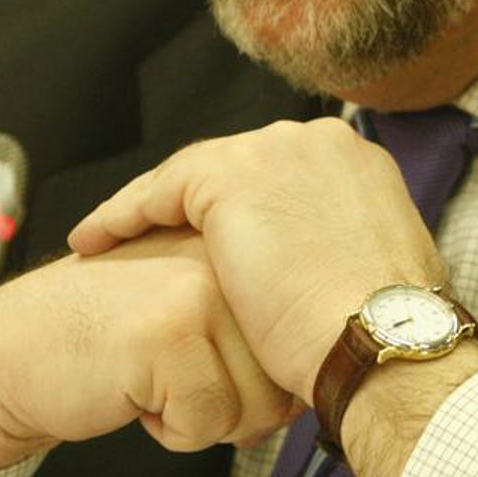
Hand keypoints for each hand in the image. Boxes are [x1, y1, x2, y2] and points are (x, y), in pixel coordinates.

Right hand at [0, 228, 300, 470]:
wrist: (15, 346)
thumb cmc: (107, 335)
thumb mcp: (193, 307)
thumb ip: (251, 322)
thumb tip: (308, 378)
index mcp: (235, 242)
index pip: (296, 330)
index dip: (266, 374)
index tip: (223, 369)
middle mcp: (224, 254)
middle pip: (284, 370)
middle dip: (238, 403)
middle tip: (183, 379)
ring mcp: (198, 286)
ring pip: (258, 401)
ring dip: (206, 417)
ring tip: (159, 380)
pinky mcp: (170, 331)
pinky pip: (210, 420)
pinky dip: (173, 430)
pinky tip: (137, 394)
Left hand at [68, 118, 444, 401]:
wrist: (376, 336)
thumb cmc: (380, 329)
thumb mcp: (369, 270)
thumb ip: (339, 249)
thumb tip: (321, 275)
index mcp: (357, 162)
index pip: (281, 174)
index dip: (244, 210)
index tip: (218, 244)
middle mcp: (318, 140)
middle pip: (238, 166)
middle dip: (200, 207)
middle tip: (160, 245)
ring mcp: (274, 149)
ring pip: (193, 172)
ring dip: (150, 208)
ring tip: (112, 241)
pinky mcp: (230, 175)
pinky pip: (159, 189)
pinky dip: (123, 214)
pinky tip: (96, 240)